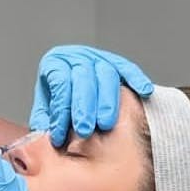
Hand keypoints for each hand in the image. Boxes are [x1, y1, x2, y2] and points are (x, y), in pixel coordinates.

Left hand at [29, 45, 154, 146]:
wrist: (73, 88)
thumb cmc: (60, 101)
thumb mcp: (45, 110)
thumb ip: (45, 121)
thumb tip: (46, 134)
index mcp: (55, 63)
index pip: (60, 82)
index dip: (61, 110)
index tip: (61, 134)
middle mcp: (77, 56)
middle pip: (83, 77)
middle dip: (84, 106)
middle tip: (85, 130)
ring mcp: (98, 58)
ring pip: (106, 74)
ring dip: (107, 101)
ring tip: (106, 124)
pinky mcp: (117, 62)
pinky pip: (128, 69)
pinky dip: (136, 79)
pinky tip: (143, 91)